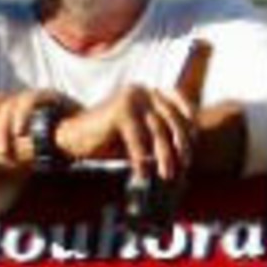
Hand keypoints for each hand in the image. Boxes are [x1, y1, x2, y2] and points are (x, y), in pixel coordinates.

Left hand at [0, 88, 74, 166]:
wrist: (98, 140)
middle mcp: (24, 99)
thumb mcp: (29, 157)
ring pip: (9, 101)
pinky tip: (20, 133)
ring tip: (0, 149)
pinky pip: (31, 98)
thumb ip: (8, 159)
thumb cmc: (63, 153)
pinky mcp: (54, 96)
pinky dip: (21, 114)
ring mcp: (38, 96)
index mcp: (15, 110)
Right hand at [49, 81, 197, 187]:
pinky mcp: (119, 111)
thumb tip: (187, 156)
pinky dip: (141, 161)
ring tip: (166, 175)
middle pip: (172, 118)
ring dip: (165, 156)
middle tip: (185, 165)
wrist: (72, 136)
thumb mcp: (139, 135)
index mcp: (148, 91)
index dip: (189, 123)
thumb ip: (159, 137)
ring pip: (157, 131)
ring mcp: (130, 98)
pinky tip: (142, 175)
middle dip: (181, 144)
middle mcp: (141, 90)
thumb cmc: (109, 139)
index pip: (180, 103)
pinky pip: (138, 140)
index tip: (194, 143)